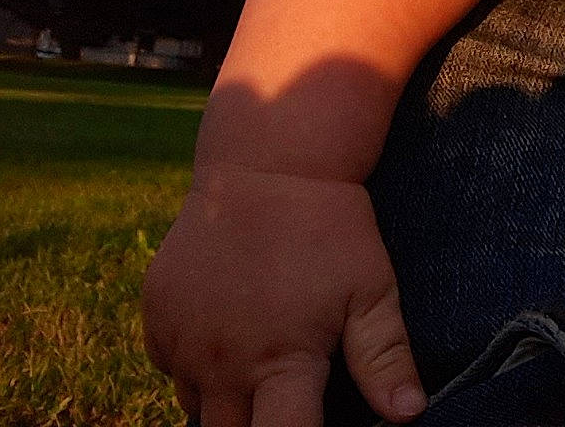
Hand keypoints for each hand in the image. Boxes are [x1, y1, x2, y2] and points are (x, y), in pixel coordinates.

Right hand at [143, 164, 426, 426]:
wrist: (268, 165)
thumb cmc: (331, 230)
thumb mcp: (372, 289)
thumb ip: (385, 358)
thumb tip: (409, 416)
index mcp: (281, 363)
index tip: (304, 424)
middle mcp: (222, 363)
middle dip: (257, 426)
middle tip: (283, 393)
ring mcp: (182, 341)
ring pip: (195, 407)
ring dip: (224, 399)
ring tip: (258, 361)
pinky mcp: (156, 317)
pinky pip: (169, 366)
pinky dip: (194, 364)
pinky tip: (226, 329)